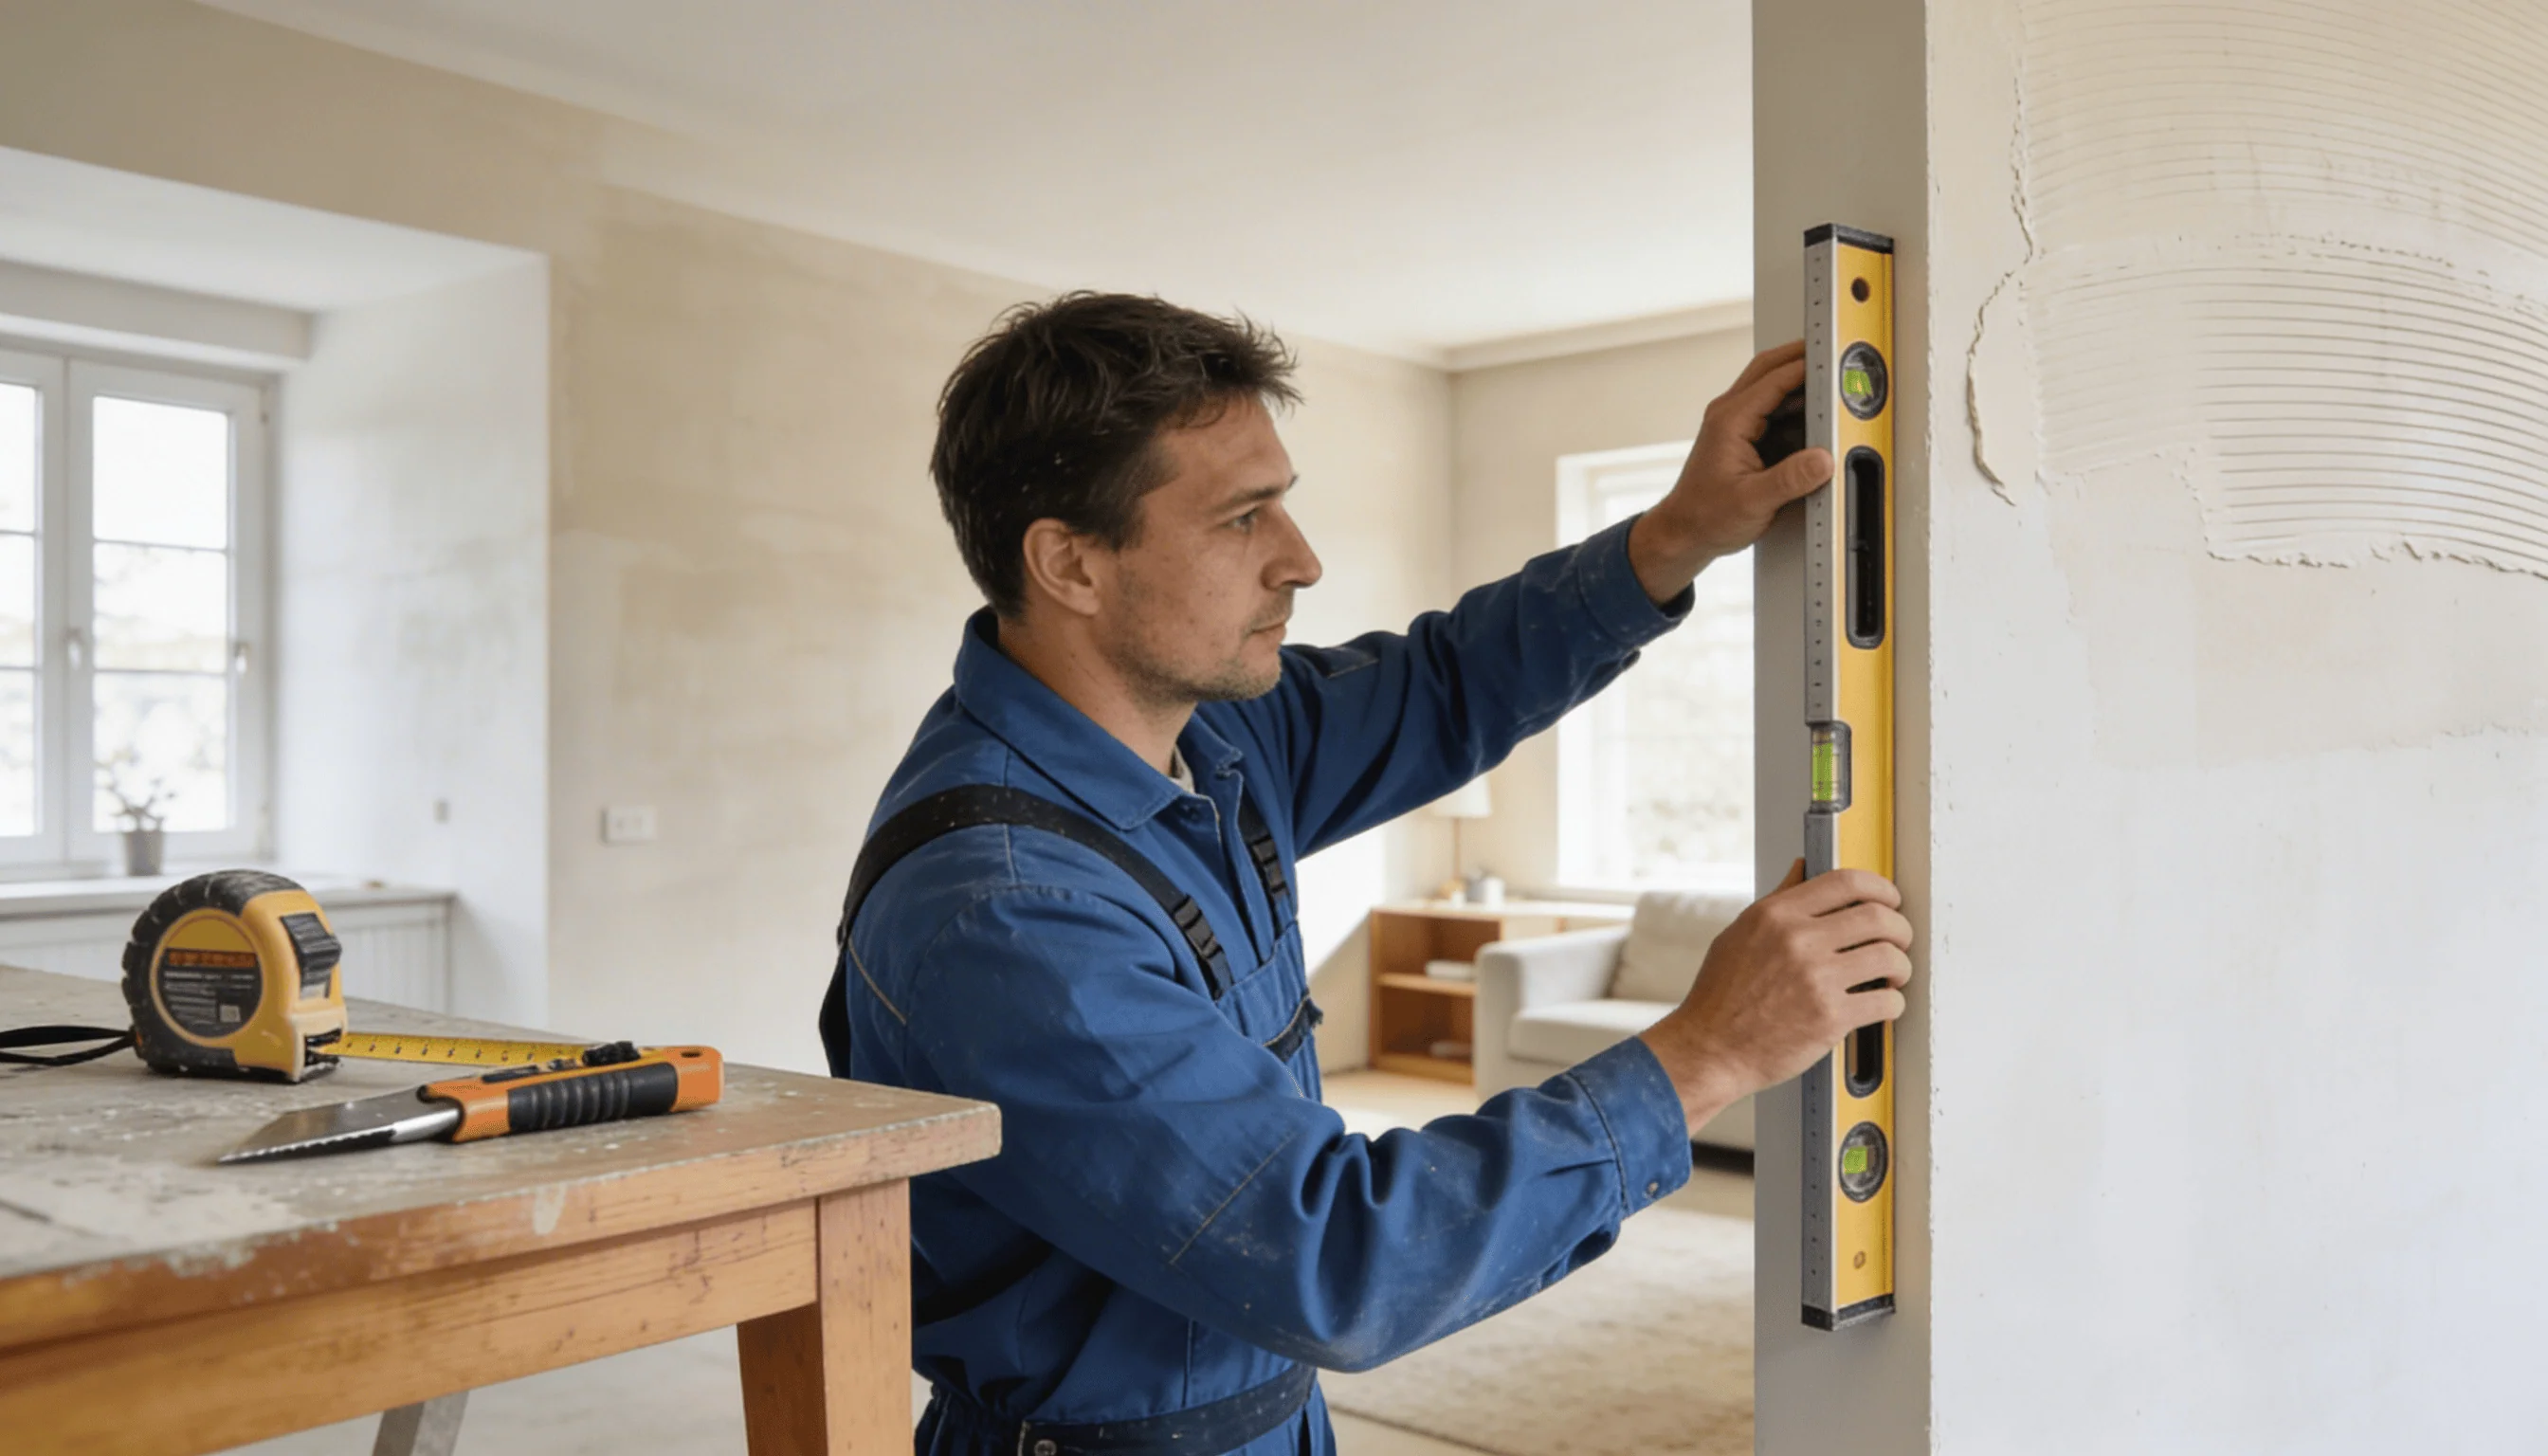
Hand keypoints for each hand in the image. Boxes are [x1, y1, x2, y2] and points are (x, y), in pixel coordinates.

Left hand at [1626, 341, 1835, 603]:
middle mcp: (1729, 414)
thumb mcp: (1753, 502)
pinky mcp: (1741, 435)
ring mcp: (1733, 422)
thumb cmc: (1705, 517)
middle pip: (1768, 368)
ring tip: (1831, 383)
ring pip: (1769, 384)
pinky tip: (1813, 414)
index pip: (1774, 378)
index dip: (1807, 367)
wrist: (1683, 533)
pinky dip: (1794, 403)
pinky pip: (1771, 407)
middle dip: (1801, 357)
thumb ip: (1790, 480)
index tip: (1835, 362)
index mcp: (1730, 420)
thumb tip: (1822, 460)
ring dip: (1798, 380)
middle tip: (1834, 355)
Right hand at [1636, 859, 1913, 1131]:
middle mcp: (1797, 941)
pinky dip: (1894, 1003)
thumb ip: (1777, 901)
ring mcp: (1816, 979)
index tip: (1889, 900)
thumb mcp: (1740, 933)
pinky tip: (1883, 1004)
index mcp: (1776, 915)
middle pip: (1878, 917)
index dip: (1880, 888)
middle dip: (1900, 929)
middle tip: (1898, 940)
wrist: (1709, 1049)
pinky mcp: (1830, 1018)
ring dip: (1901, 966)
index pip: (1847, 882)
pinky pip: (1886, 1001)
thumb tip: (1802, 870)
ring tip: (1893, 975)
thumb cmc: (1720, 997)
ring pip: (1890, 957)